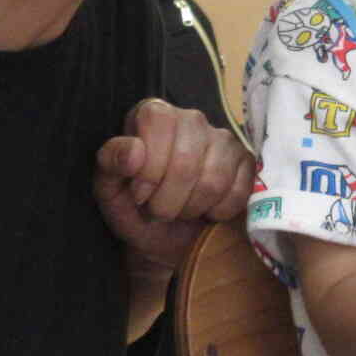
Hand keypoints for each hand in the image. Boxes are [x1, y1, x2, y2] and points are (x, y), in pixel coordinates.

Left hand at [94, 100, 256, 279]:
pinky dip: (218, 212)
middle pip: (187, 159)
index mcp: (154, 115)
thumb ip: (110, 163)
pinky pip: (238, 191)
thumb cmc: (134, 209)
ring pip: (214, 179)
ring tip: (180, 210)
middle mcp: (191, 119)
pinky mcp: (246, 162)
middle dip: (167, 199)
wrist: (164, 240)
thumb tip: (133, 150)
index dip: (149, 164)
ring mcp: (224, 140)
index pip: (158, 120)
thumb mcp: (109, 190)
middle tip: (157, 210)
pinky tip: (206, 211)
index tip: (139, 192)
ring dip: (191, 208)